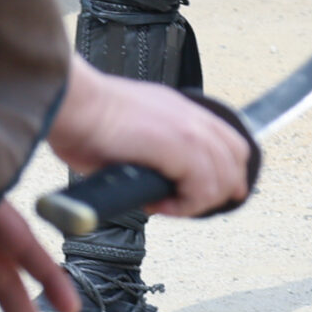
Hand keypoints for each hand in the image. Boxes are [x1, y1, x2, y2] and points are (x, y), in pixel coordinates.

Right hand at [46, 57, 254, 218]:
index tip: (215, 193)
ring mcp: (189, 130)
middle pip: (235, 160)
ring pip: (222, 177)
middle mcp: (192, 117)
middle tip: (189, 206)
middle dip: (219, 191)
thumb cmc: (87, 121)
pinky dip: (184, 206)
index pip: (229, 142)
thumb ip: (154, 153)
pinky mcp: (179, 146)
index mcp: (182, 110)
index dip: (229, 172)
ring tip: (169, 207)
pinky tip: (158, 205)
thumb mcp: (133, 132)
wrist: (75, 105)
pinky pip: (201, 188)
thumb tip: (155, 182)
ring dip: (199, 201)